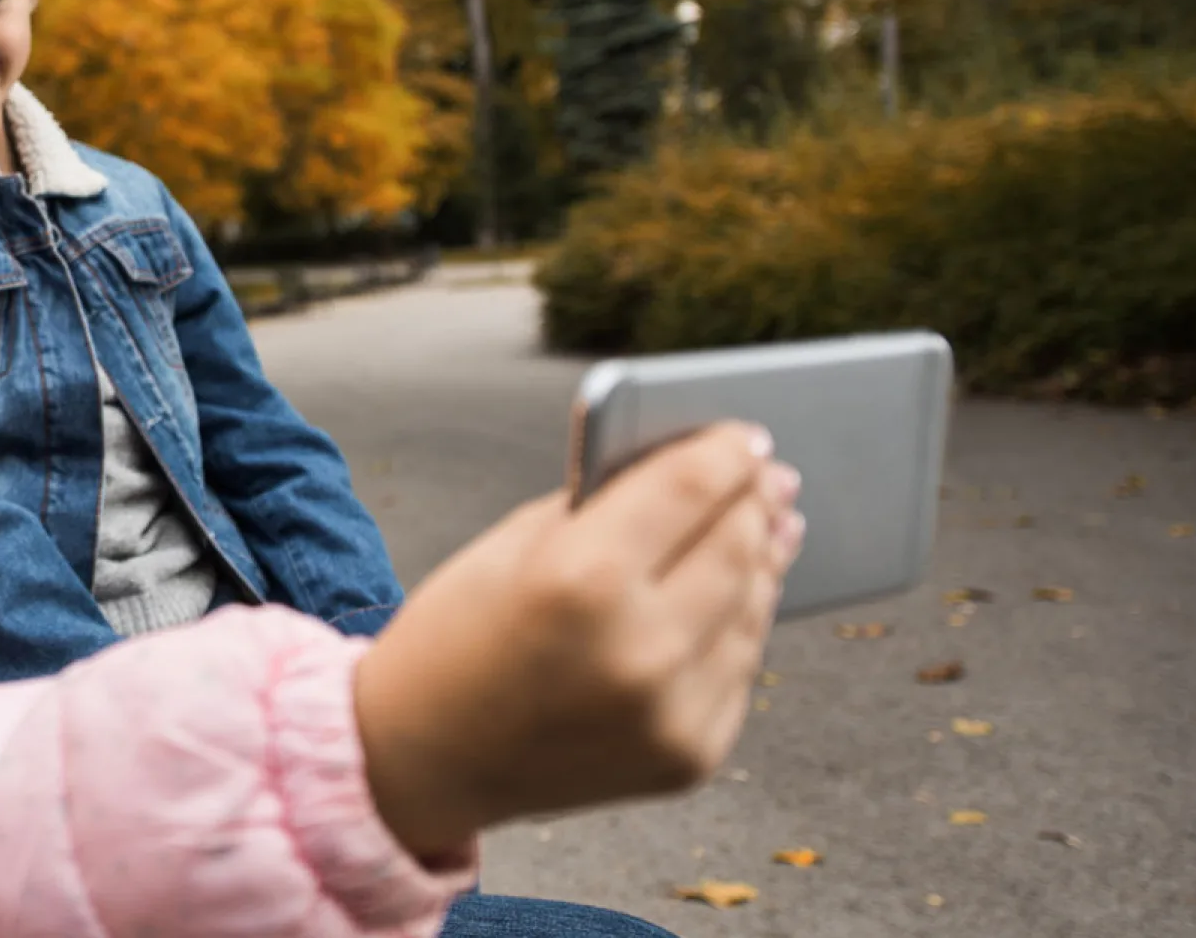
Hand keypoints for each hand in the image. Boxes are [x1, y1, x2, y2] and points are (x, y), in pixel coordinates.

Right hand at [353, 423, 803, 856]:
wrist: (424, 758)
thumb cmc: (459, 635)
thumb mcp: (515, 545)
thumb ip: (605, 506)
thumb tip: (704, 477)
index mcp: (579, 578)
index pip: (691, 486)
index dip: (727, 450)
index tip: (745, 436)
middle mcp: (637, 648)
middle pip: (738, 544)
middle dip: (757, 501)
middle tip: (771, 479)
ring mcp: (670, 711)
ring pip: (754, 608)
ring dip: (762, 562)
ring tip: (767, 531)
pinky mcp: (689, 757)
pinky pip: (739, 670)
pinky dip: (738, 628)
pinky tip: (734, 599)